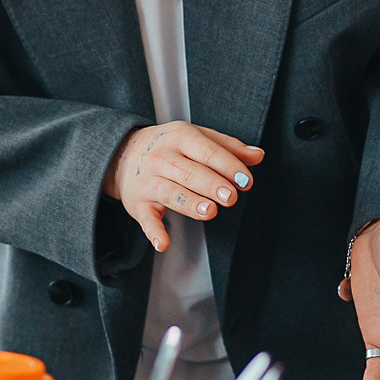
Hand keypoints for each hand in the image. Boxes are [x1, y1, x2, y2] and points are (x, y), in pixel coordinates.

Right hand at [103, 121, 263, 251]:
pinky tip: (164, 243)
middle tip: (231, 197)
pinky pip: (146, 219)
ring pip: (170, 192)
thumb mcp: (197, 137)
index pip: (207, 151)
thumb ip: (228, 147)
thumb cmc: (169, 147)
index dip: (228, 165)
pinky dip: (153, 232)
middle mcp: (162, 157)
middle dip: (212, 184)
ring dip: (190, 203)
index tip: (245, 180)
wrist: (123, 153)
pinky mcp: (139, 203)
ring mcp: (148, 181)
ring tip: (209, 211)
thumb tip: (257, 156)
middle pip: (189, 171)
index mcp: (180, 137)